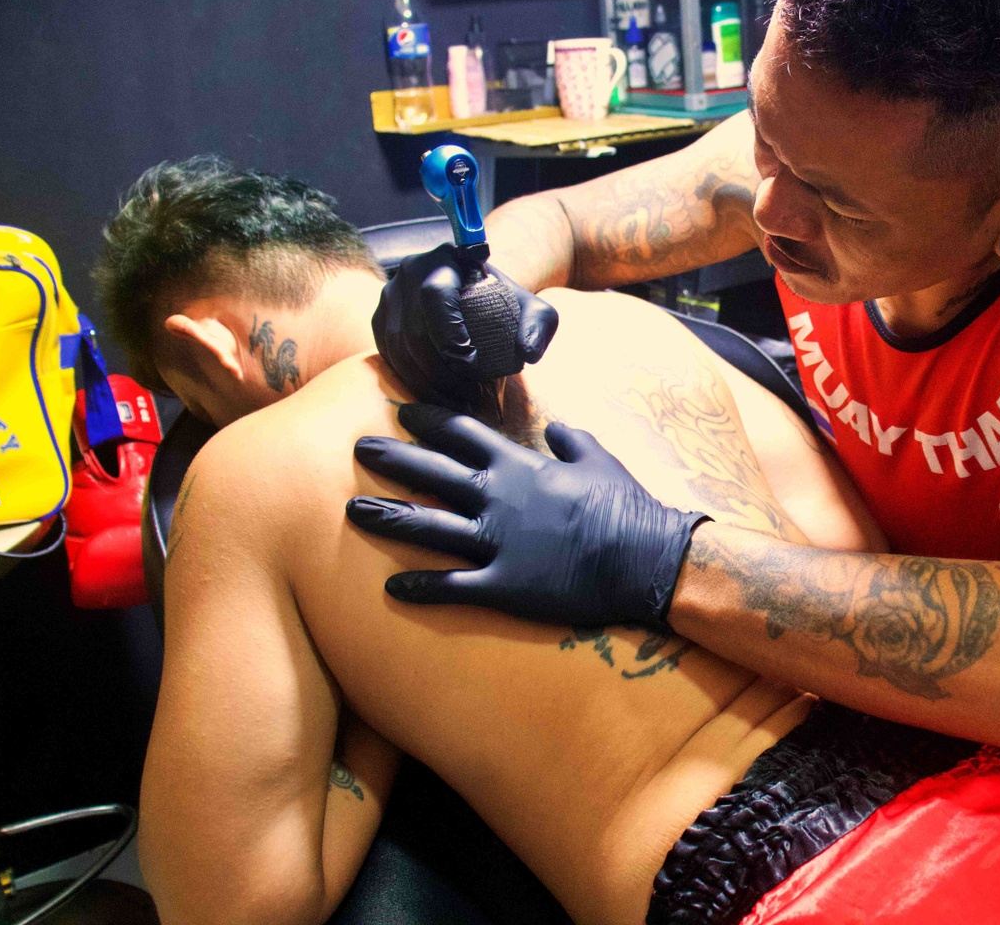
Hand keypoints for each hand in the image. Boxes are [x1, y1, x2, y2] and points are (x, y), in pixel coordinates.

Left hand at [346, 403, 708, 628]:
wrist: (646, 557)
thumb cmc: (626, 505)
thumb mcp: (600, 459)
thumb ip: (572, 440)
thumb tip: (558, 426)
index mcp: (520, 466)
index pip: (462, 433)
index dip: (429, 421)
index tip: (402, 412)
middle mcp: (499, 498)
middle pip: (432, 471)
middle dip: (392, 458)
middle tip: (359, 448)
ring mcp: (497, 542)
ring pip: (427, 525)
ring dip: (388, 517)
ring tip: (353, 511)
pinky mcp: (503, 585)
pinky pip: (451, 585)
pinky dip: (419, 587)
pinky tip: (392, 587)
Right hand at [372, 243, 558, 408]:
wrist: (477, 297)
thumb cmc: (505, 304)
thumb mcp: (533, 310)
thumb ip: (538, 326)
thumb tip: (527, 352)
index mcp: (446, 260)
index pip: (435, 294)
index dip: (448, 331)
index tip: (470, 362)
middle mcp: (410, 272)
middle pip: (413, 329)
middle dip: (441, 371)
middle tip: (468, 396)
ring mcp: (390, 296)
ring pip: (398, 348)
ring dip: (427, 382)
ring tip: (457, 402)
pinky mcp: (380, 320)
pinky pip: (389, 356)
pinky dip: (412, 381)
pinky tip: (438, 397)